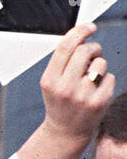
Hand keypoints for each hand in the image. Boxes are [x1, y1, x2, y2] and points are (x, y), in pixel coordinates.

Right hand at [20, 24, 115, 158]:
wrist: (65, 131)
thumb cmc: (60, 101)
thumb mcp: (52, 82)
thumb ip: (62, 61)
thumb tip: (81, 35)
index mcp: (49, 80)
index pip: (65, 48)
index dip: (79, 32)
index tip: (90, 26)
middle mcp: (64, 88)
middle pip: (85, 51)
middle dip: (93, 47)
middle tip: (94, 52)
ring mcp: (82, 96)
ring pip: (100, 64)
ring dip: (99, 66)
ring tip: (91, 78)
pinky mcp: (99, 102)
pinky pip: (110, 77)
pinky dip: (106, 81)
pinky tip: (96, 91)